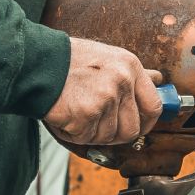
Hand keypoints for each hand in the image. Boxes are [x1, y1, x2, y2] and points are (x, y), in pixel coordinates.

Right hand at [43, 38, 162, 145]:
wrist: (36, 61)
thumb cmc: (69, 60)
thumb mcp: (108, 57)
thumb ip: (132, 73)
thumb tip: (158, 79)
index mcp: (130, 67)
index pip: (154, 106)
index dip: (146, 123)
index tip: (139, 127)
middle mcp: (122, 82)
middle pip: (131, 130)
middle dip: (114, 134)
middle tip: (97, 125)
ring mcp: (104, 99)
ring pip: (107, 137)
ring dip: (90, 132)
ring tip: (77, 111)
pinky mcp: (85, 115)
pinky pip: (86, 138)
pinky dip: (73, 132)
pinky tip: (66, 115)